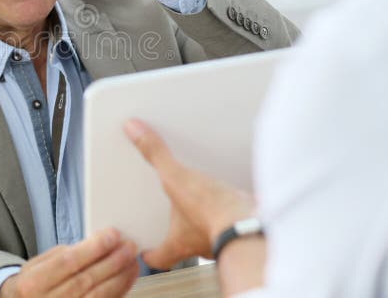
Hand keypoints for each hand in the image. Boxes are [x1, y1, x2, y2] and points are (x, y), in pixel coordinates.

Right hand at [0, 228, 138, 297]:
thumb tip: (94, 245)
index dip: (93, 248)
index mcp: (33, 283)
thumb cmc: (33, 285)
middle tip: (129, 246)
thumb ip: (62, 255)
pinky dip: (118, 292)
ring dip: (119, 277)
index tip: (112, 235)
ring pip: (98, 296)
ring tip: (132, 261)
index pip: (68, 263)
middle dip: (112, 261)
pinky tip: (126, 279)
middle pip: (86, 280)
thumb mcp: (36, 266)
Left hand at [123, 119, 255, 268]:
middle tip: (173, 217)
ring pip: (210, 234)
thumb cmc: (212, 212)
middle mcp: (201, 246)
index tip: (145, 251)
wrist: (254, 224)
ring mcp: (224, 239)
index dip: (151, 254)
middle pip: (185, 246)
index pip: (160, 257)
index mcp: (179, 242)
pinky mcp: (244, 229)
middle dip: (179, 232)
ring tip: (202, 199)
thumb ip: (155, 155)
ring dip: (205, 220)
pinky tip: (233, 195)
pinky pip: (234, 222)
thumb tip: (132, 130)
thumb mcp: (176, 178)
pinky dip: (231, 212)